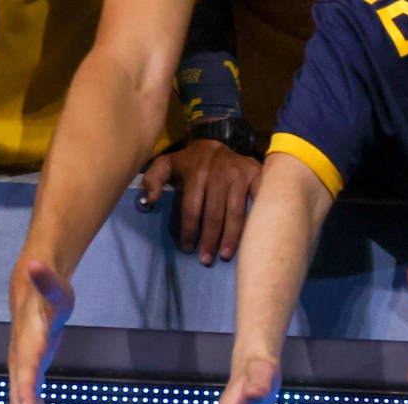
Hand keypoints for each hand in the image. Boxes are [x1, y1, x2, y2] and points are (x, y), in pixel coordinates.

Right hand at [8, 258, 75, 403]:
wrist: (30, 298)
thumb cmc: (47, 292)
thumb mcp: (55, 286)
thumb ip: (46, 278)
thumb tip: (36, 261)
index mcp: (27, 346)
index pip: (25, 370)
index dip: (25, 389)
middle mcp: (21, 366)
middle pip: (20, 403)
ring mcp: (25, 378)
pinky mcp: (33, 384)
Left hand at [142, 139, 263, 265]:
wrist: (218, 138)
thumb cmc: (192, 160)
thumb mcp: (167, 163)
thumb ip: (152, 179)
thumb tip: (149, 201)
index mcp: (197, 173)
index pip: (192, 209)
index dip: (189, 231)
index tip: (187, 249)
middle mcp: (220, 174)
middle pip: (215, 215)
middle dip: (210, 240)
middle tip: (206, 260)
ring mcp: (240, 175)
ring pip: (236, 213)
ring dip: (231, 238)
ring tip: (226, 256)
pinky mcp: (257, 175)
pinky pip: (258, 202)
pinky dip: (257, 220)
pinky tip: (253, 237)